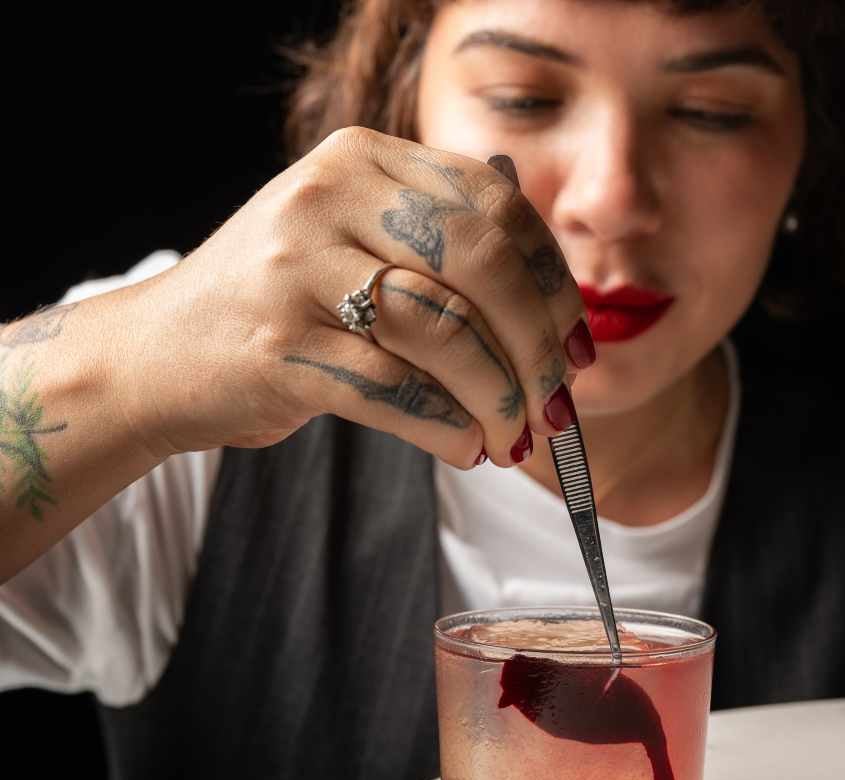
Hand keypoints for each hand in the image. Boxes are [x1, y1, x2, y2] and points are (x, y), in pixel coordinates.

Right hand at [125, 127, 592, 467]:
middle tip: (558, 403)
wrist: (158, 355)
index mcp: (365, 160)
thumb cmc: (283, 304)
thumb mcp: (356, 243)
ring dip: (499, 398)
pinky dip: (447, 428)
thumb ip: (443, 251)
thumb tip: (560, 317)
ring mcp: (296, 270)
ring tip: (516, 437)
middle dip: (537, 346)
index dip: (553, 281)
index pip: (496, 206)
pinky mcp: (278, 346)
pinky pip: (395, 390)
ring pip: (444, 333)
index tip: (579, 343)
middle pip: (481, 263)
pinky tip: (468, 448)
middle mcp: (329, 197)